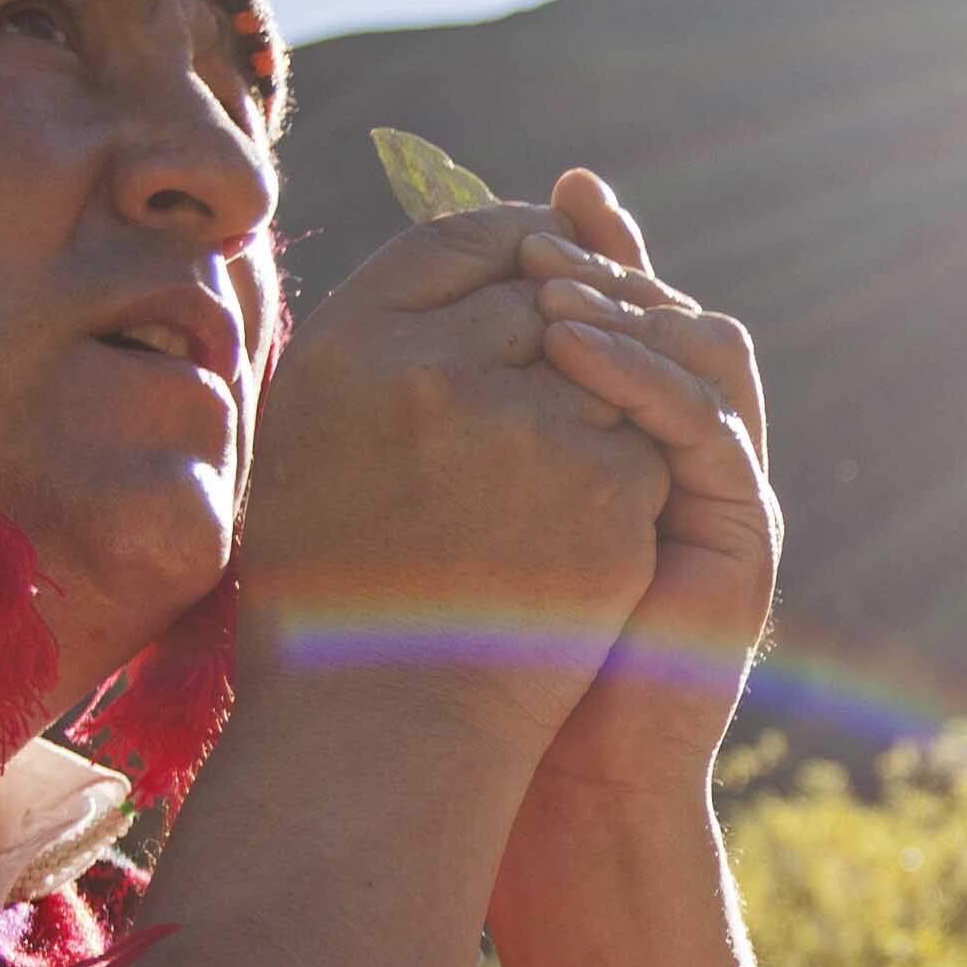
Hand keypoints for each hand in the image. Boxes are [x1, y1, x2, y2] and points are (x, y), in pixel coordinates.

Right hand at [231, 203, 671, 762]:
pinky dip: (625, 486)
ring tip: (544, 489)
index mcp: (341, 344)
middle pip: (547, 287)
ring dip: (600, 407)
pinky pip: (642, 443)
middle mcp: (426, 365)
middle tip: (560, 385)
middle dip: (572, 324)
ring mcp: (521, 423)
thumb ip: (391, 346)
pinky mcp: (598, 485)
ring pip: (606, 364)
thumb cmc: (339, 591)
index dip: (512, 246)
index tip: (536, 274)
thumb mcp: (324, 443)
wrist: (379, 730)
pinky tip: (577, 548)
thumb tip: (487, 261)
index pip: (457, 236)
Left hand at [502, 171, 779, 819]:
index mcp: (622, 438)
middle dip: (612, 257)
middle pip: (672, 311)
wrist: (556, 780)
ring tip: (552, 284)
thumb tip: (364, 341)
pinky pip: (704, 424)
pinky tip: (573, 354)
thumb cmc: (480, 658)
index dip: (578, 247)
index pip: (618, 310)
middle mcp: (684, 453)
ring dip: (632, 307)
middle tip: (548, 219)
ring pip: (707, 350)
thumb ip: (438, 432)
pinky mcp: (741, 530)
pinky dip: (642, 377)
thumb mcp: (446, 516)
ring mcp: (722, 488)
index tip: (520, 199)